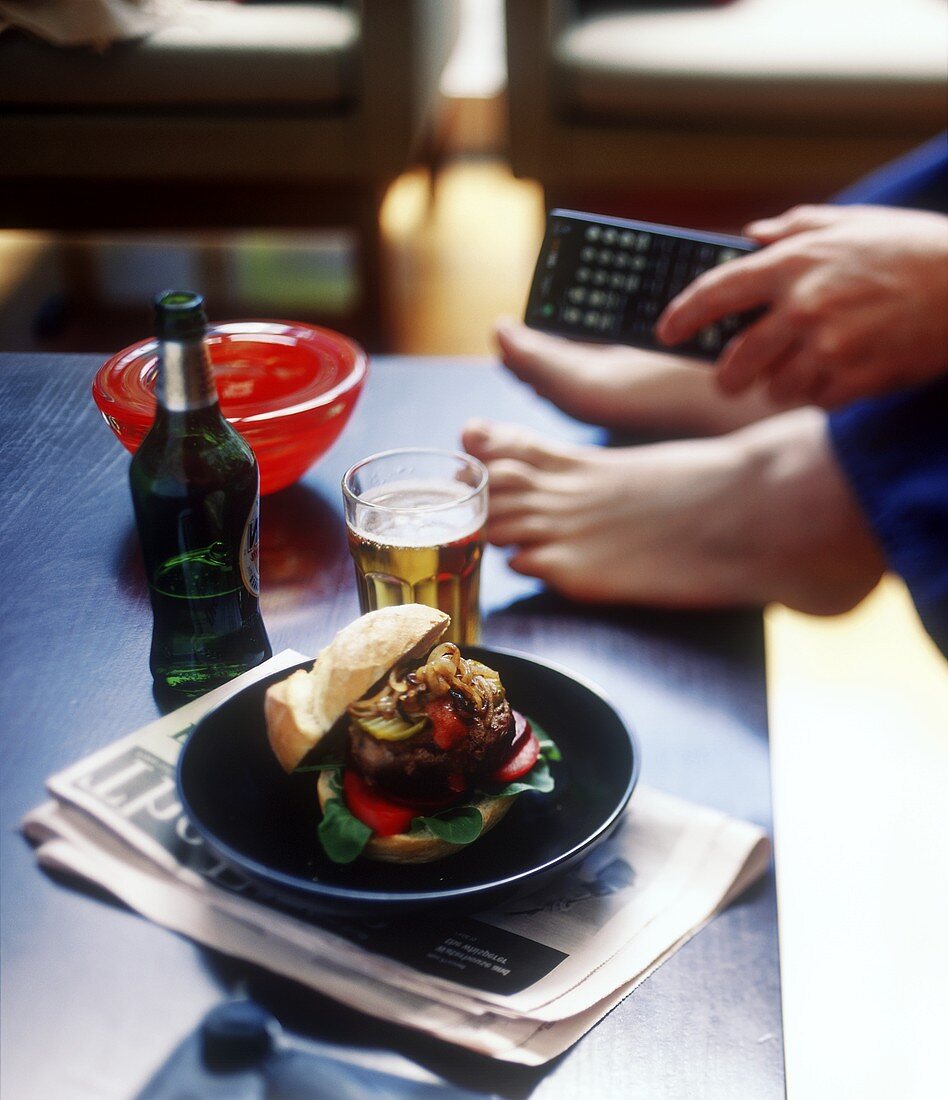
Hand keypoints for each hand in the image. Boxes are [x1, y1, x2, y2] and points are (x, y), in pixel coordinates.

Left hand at [656, 205, 947, 407]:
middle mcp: (804, 307)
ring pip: (774, 389)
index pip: (715, 292)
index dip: (683, 316)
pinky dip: (824, 395)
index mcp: (795, 263)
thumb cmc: (914, 251)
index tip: (667, 332)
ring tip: (808, 368)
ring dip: (783, 386)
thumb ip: (795, 228)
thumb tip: (751, 236)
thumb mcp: (853, 223)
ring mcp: (829, 348)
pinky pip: (816, 402)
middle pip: (736, 362)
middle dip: (730, 376)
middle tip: (733, 378)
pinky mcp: (855, 380)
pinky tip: (845, 373)